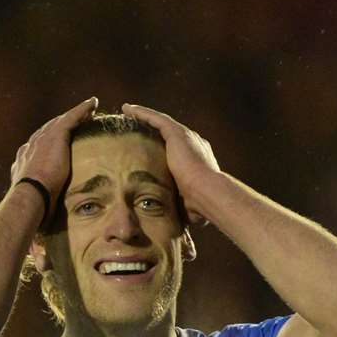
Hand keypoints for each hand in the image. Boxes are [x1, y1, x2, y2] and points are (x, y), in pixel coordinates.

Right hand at [9, 97, 99, 199]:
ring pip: (61, 122)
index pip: (38, 147)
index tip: (58, 143)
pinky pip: (71, 118)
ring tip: (88, 110)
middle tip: (75, 121)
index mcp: (24, 161)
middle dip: (61, 125)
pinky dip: (82, 110)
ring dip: (75, 115)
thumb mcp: (34, 203)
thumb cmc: (32, 205)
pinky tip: (93, 104)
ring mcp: (42, 139)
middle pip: (49, 130)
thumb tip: (42, 232)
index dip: (49, 142)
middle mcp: (30, 146)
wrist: (30, 195)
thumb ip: (40, 206)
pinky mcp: (55, 136)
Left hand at [120, 103, 222, 223]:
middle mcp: (194, 144)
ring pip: (160, 122)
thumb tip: (182, 227)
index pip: (177, 150)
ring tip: (127, 112)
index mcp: (198, 159)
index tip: (149, 148)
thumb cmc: (200, 205)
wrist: (208, 193)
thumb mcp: (189, 206)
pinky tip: (128, 109)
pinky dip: (141, 113)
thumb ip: (184, 208)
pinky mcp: (178, 133)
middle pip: (168, 134)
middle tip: (135, 126)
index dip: (163, 148)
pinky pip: (155, 119)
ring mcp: (186, 137)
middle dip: (152, 129)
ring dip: (144, 117)